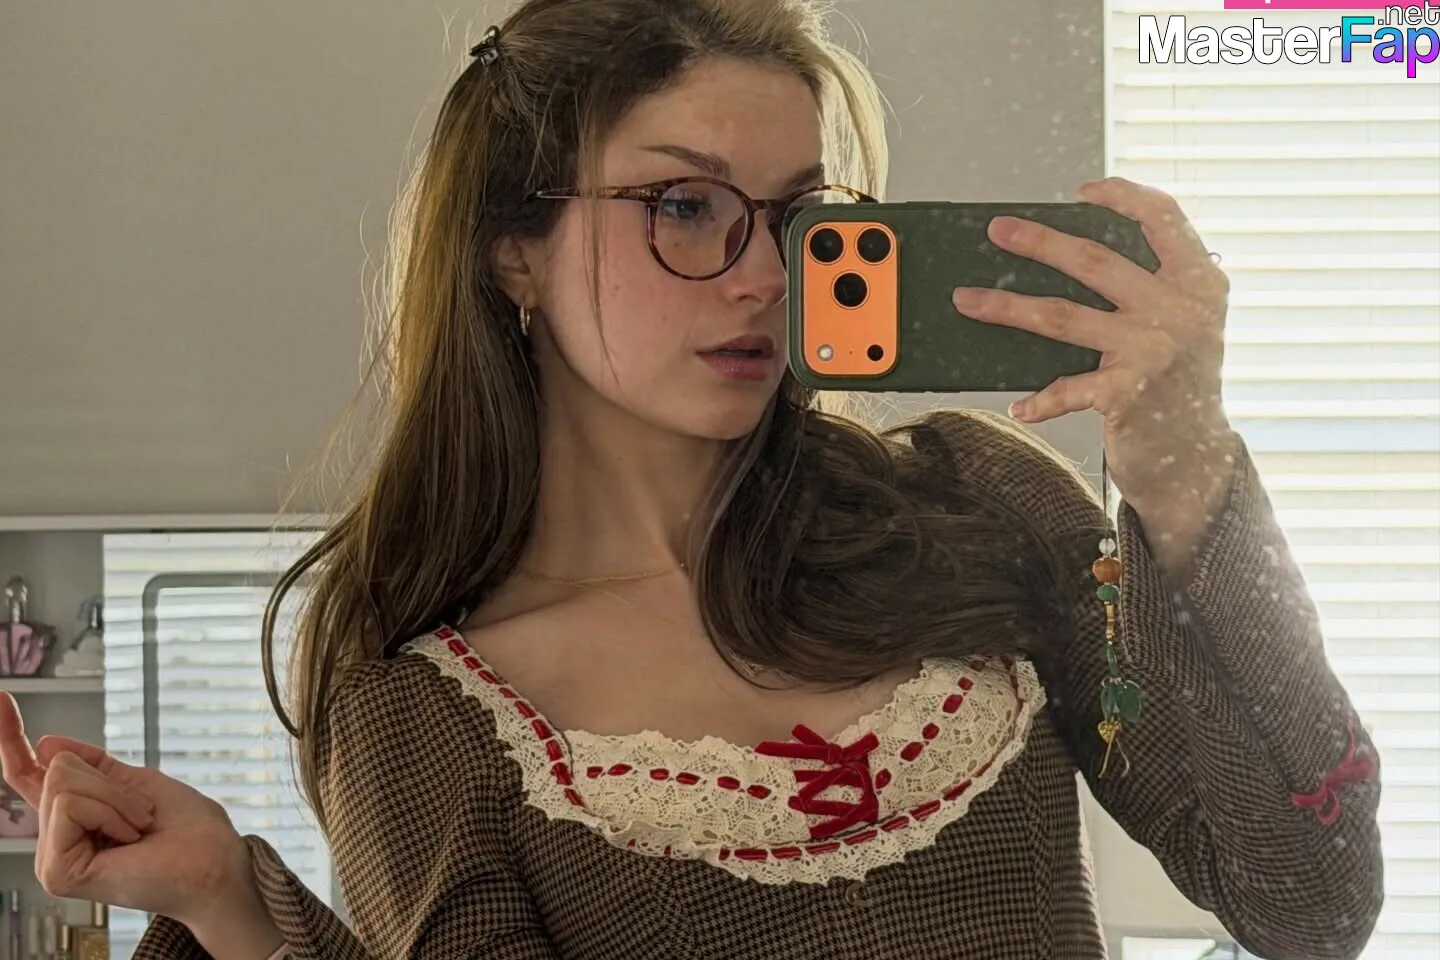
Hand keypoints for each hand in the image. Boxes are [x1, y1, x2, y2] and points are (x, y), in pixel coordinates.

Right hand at [0, 692, 253, 929]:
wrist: (214, 860)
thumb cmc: (188, 829)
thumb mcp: (136, 781)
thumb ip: (92, 766)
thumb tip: (45, 744)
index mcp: (73, 817)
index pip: (29, 773)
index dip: (10, 736)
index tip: (1, 697)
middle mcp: (56, 839)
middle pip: (56, 768)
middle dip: (110, 780)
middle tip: (143, 812)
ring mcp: (52, 859)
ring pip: (62, 782)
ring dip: (116, 796)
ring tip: (139, 827)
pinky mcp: (57, 872)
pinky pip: (71, 805)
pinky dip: (110, 812)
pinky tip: (128, 839)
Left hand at [950, 176, 1239, 509]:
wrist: (1198, 455)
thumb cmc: (1180, 382)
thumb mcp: (1187, 322)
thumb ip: (1153, 285)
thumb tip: (1072, 254)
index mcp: (1199, 281)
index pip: (1164, 216)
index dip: (1123, 195)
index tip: (1082, 191)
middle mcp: (1180, 310)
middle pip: (1096, 261)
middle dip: (1039, 242)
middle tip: (998, 229)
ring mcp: (1152, 351)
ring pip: (1063, 316)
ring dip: (1007, 307)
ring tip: (967, 300)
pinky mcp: (1127, 394)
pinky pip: (1067, 389)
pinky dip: (1040, 400)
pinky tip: (1017, 407)